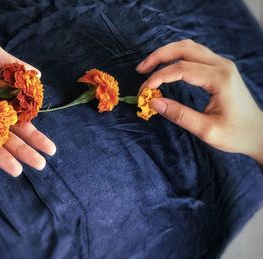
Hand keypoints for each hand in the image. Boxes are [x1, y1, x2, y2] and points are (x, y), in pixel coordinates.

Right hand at [136, 39, 262, 164]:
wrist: (259, 133)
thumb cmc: (236, 134)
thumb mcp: (206, 130)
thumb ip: (179, 115)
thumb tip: (153, 103)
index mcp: (220, 79)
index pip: (181, 69)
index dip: (158, 77)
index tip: (144, 91)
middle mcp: (222, 65)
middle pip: (184, 48)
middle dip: (158, 56)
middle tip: (141, 70)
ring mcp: (222, 64)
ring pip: (189, 47)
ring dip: (166, 54)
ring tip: (149, 67)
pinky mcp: (220, 68)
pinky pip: (195, 53)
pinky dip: (176, 57)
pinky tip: (166, 66)